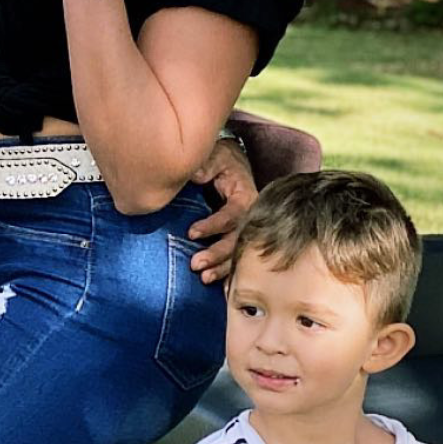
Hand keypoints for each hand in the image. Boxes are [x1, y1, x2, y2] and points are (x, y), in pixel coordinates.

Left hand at [187, 137, 256, 282]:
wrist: (232, 161)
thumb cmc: (221, 159)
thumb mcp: (215, 156)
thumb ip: (206, 166)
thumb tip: (195, 175)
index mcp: (246, 196)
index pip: (233, 214)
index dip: (213, 225)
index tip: (191, 233)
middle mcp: (251, 216)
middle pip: (239, 239)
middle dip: (218, 254)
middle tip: (196, 264)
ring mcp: (248, 228)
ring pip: (240, 252)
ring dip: (222, 267)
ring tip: (204, 278)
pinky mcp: (241, 236)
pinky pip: (240, 257)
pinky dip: (231, 273)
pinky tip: (220, 287)